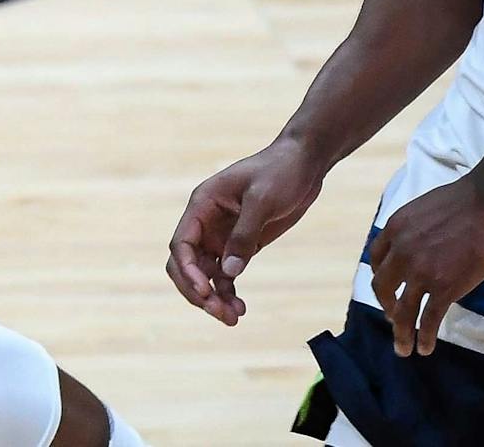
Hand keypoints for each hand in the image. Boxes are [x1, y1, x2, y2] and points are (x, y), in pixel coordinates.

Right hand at [167, 137, 325, 325]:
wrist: (303, 164)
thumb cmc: (279, 171)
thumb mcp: (262, 199)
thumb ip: (244, 235)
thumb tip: (229, 273)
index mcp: (203, 205)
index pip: (181, 243)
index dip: (187, 271)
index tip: (205, 292)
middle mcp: (206, 223)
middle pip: (186, 264)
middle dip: (197, 290)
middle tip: (219, 312)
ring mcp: (222, 236)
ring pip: (205, 274)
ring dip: (213, 297)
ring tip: (233, 318)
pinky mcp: (240, 245)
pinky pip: (225, 275)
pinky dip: (228, 293)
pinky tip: (240, 308)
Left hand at [369, 175, 483, 355]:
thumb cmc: (465, 201)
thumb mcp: (423, 209)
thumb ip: (415, 230)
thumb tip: (420, 245)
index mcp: (395, 229)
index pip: (377, 259)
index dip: (381, 277)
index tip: (387, 289)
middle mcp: (401, 252)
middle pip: (383, 287)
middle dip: (386, 306)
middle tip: (393, 318)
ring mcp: (422, 272)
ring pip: (403, 310)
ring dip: (401, 333)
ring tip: (403, 348)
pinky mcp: (445, 288)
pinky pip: (429, 319)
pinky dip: (424, 337)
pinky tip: (425, 348)